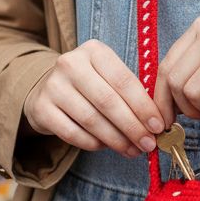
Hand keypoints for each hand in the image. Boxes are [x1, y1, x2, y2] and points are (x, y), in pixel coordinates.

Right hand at [22, 40, 171, 157]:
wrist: (47, 88)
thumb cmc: (90, 84)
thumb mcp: (109, 76)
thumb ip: (131, 94)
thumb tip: (156, 124)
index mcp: (94, 50)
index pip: (124, 80)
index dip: (143, 106)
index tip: (158, 126)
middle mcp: (70, 63)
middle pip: (108, 101)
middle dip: (132, 127)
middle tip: (148, 144)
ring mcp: (53, 85)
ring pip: (92, 120)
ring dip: (116, 140)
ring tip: (132, 150)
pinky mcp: (41, 108)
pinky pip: (73, 133)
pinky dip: (94, 144)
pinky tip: (107, 147)